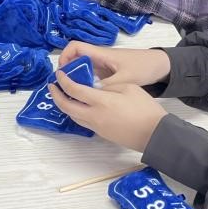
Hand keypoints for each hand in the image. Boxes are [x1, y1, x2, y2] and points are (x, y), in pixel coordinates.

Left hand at [50, 75, 166, 151]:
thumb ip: (108, 86)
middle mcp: (94, 116)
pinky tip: (78, 105)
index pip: (74, 90)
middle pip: (66, 106)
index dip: (63, 81)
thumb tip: (95, 88)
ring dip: (64, 105)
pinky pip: (82, 121)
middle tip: (52, 86)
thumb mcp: (128, 88)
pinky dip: (75, 112)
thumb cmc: (145, 108)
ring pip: (72, 116)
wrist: (155, 134)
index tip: (59, 74)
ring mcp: (96, 126)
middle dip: (56, 95)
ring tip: (63, 95)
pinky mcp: (101, 133)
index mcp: (101, 102)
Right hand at [58, 41, 171, 87]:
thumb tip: (89, 93)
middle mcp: (100, 58)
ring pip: (84, 69)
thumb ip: (106, 86)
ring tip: (73, 94)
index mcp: (101, 54)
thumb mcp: (125, 79)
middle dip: (68, 71)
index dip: (64, 56)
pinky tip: (88, 96)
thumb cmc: (143, 67)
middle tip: (64, 88)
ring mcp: (104, 66)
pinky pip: (92, 76)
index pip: (75, 47)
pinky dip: (86, 84)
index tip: (62, 72)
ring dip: (76, 79)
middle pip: (76, 59)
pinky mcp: (109, 73)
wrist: (160, 66)